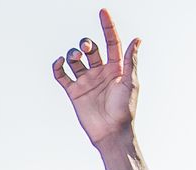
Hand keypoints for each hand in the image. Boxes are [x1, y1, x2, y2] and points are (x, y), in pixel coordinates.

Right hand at [52, 9, 141, 146]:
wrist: (111, 132)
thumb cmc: (124, 109)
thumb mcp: (129, 82)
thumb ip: (130, 61)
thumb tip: (137, 40)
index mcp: (116, 69)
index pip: (112, 42)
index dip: (108, 27)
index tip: (103, 11)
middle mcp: (101, 72)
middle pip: (90, 48)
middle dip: (86, 43)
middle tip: (86, 49)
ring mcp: (86, 81)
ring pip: (74, 58)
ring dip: (72, 53)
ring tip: (75, 58)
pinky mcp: (74, 91)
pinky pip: (61, 74)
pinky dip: (58, 65)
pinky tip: (60, 63)